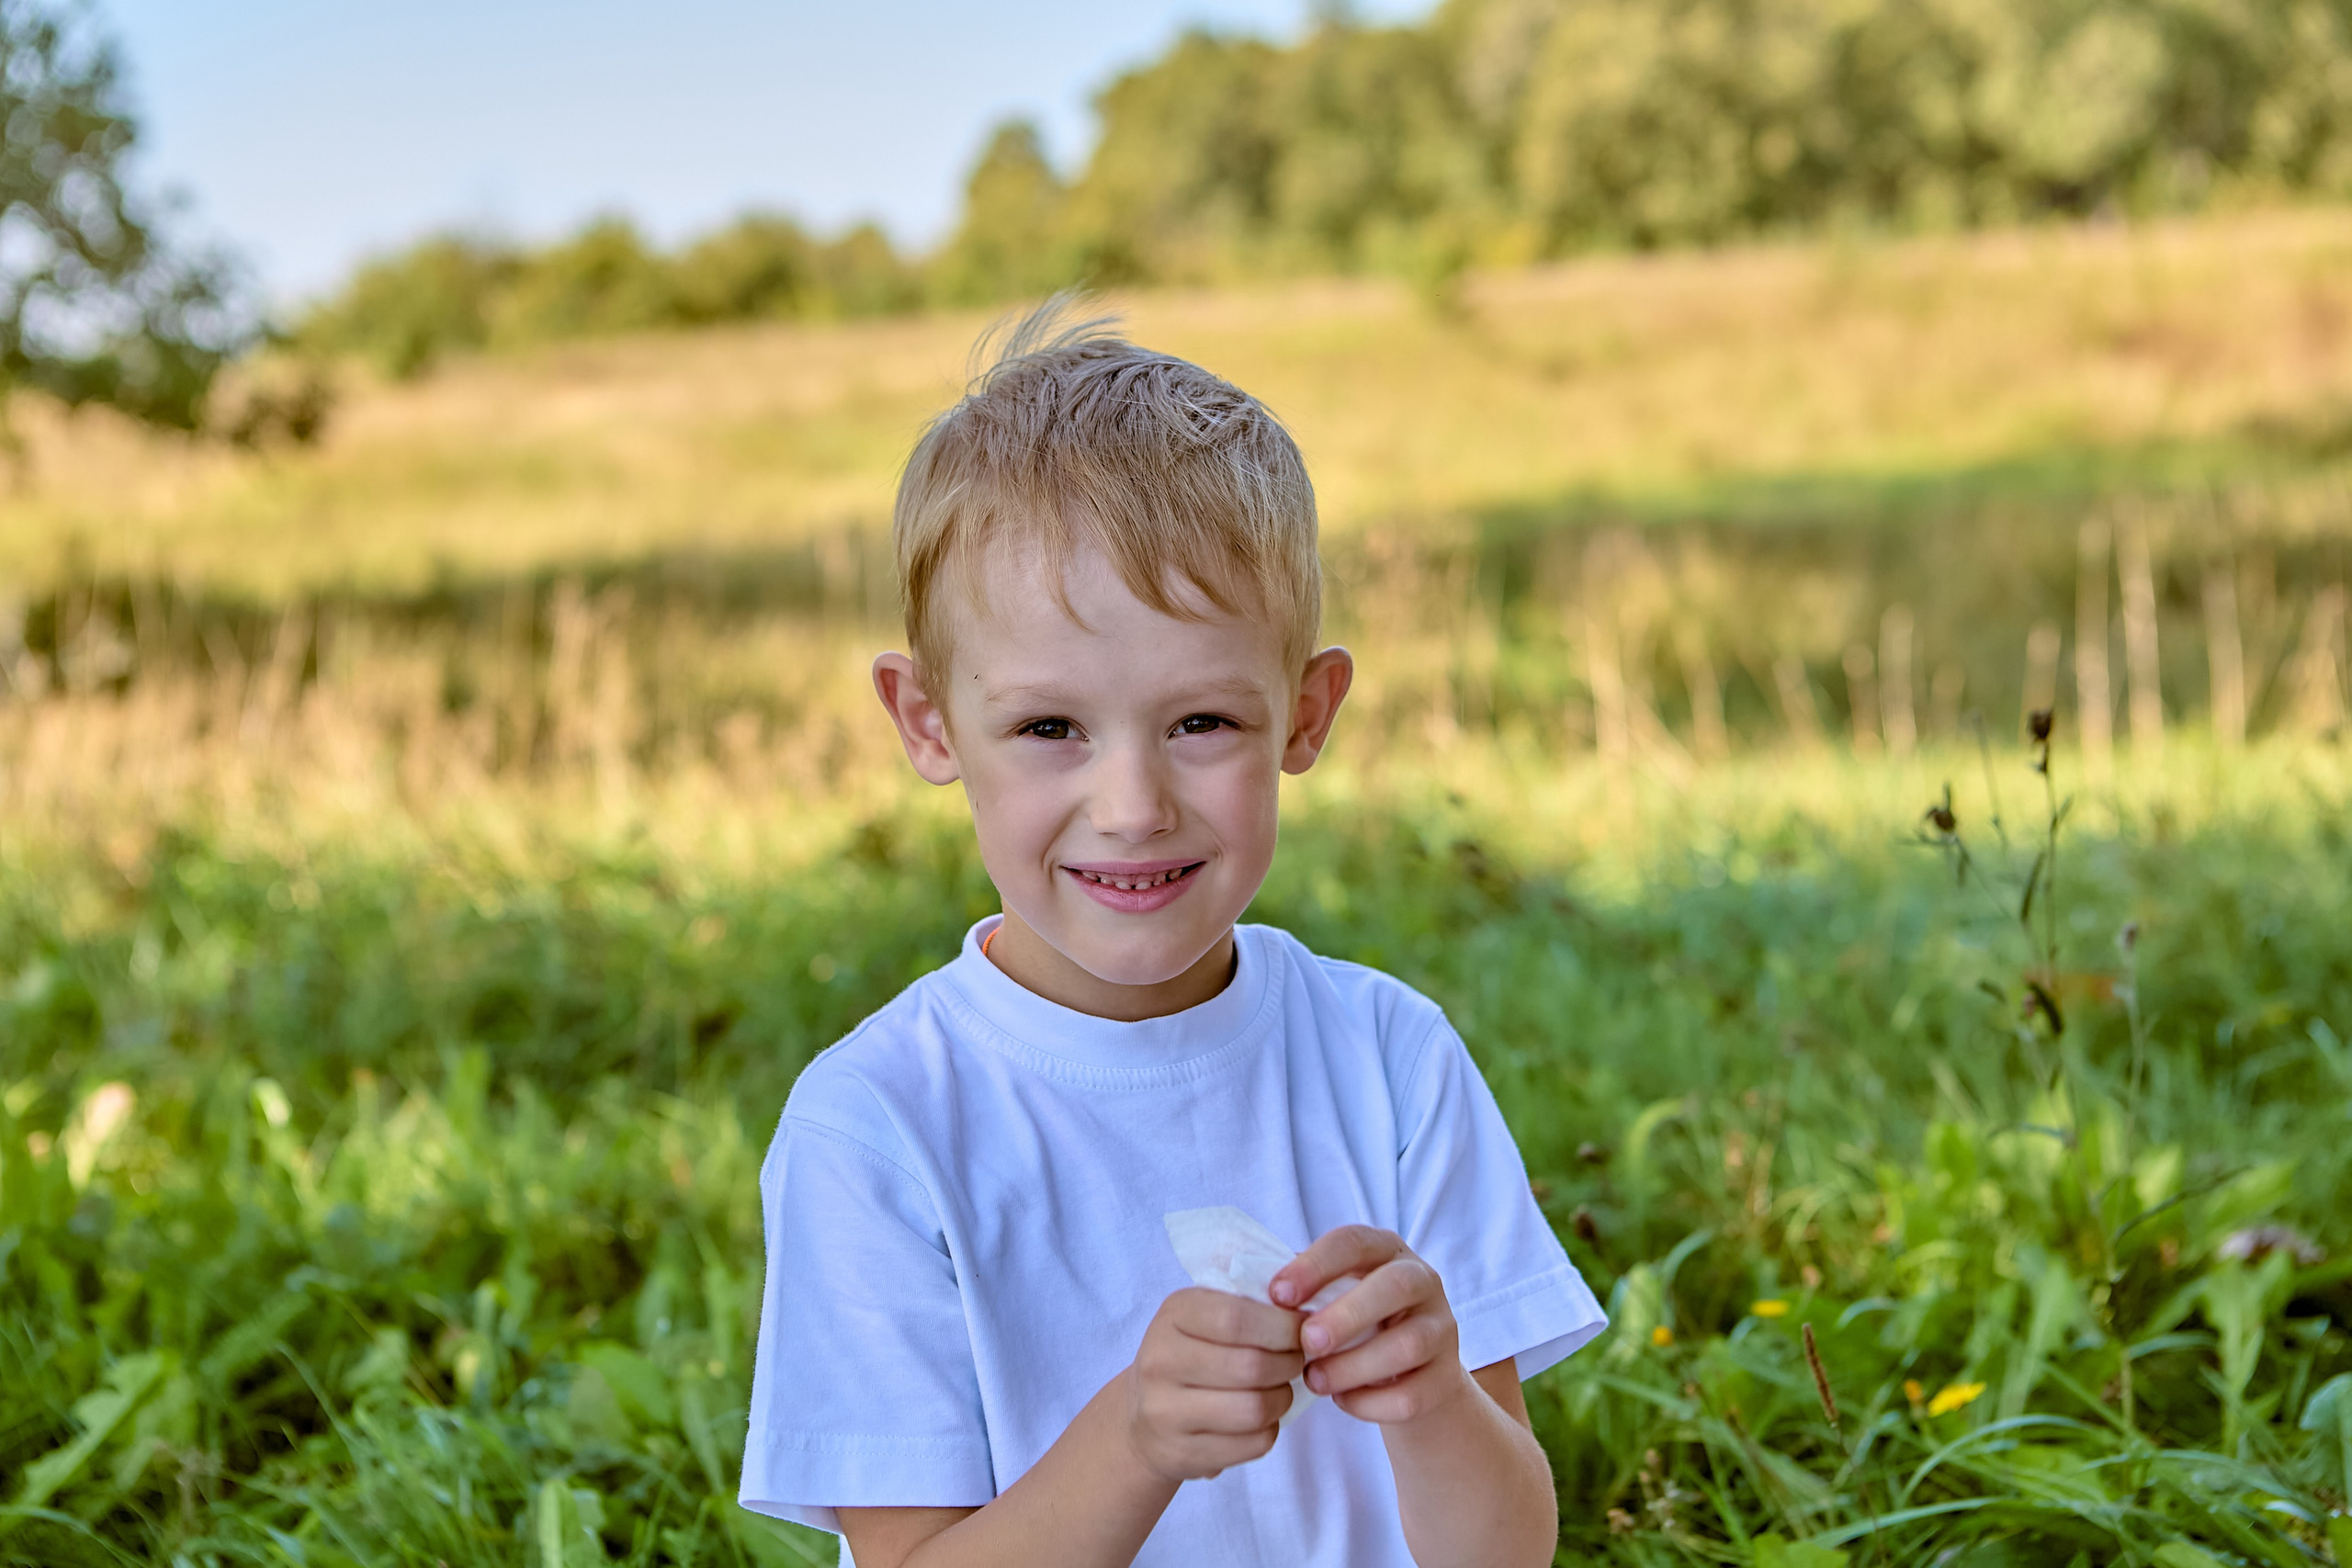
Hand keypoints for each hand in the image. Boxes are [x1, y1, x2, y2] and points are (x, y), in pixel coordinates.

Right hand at [1122, 1287, 1304, 1481]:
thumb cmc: (1189, 1355)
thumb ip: (1248, 1307)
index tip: (1301, 1331)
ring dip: (1282, 1399)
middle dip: (1289, 1364)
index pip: (1236, 1318)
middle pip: (1251, 1366)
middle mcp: (1160, 1362)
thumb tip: (1308, 1316)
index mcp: (1172, 1316)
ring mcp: (1165, 1412)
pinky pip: (1252, 1445)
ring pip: (1255, 1409)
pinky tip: (1261, 1418)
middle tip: (1296, 1361)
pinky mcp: (1182, 1453)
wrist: (1142, 1417)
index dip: (1281, 1326)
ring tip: (1280, 1389)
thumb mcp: (1204, 1316)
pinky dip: (1270, 1430)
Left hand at [1270, 1226, 1469, 1426]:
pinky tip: (1343, 1401)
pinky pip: (1412, 1394)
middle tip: (1305, 1342)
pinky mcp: (1448, 1378)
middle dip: (1345, 1315)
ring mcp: (1442, 1329)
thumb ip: (1303, 1288)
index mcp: (1386, 1250)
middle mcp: (1422, 1281)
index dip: (1315, 1266)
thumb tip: (1246, 1284)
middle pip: (1395, 1286)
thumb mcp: (1332, 1297)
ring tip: (1315, 1379)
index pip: (1353, 1242)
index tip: (1277, 1295)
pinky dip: (1370, 1404)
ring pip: (1407, 1344)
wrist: (1410, 1379)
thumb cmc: (1354, 1327)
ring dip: (1353, 1366)